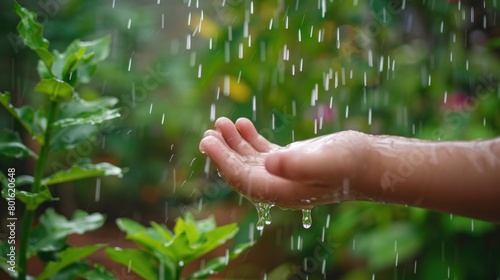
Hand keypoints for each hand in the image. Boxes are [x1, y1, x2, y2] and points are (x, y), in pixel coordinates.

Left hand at [199, 117, 370, 208]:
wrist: (369, 163)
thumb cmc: (350, 163)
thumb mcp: (325, 161)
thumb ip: (297, 164)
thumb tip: (268, 163)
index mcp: (282, 192)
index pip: (243, 180)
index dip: (222, 161)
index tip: (208, 141)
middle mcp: (279, 186)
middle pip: (242, 171)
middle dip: (223, 152)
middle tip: (208, 133)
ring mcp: (283, 174)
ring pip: (249, 160)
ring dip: (233, 143)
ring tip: (221, 123)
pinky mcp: (289, 162)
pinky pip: (262, 152)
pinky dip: (249, 138)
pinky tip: (241, 124)